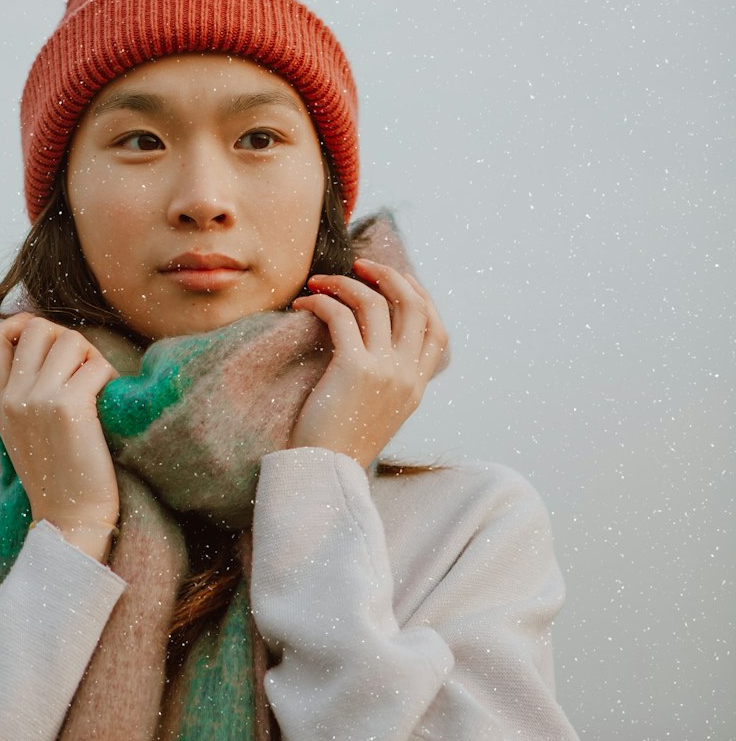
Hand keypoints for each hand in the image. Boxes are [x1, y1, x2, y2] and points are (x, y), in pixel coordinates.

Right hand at [0, 315, 120, 559]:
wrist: (70, 520)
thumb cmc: (60, 476)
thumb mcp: (24, 431)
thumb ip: (25, 392)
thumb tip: (48, 346)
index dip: (19, 326)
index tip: (47, 346)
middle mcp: (12, 397)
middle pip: (36, 327)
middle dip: (66, 338)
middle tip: (82, 371)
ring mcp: (37, 400)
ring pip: (69, 339)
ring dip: (92, 357)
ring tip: (98, 387)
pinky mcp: (68, 408)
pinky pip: (95, 365)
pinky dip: (110, 377)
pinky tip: (110, 402)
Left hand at [286, 260, 448, 465]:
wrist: (325, 474)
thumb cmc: (339, 445)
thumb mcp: (379, 414)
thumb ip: (387, 382)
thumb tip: (372, 346)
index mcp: (417, 387)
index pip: (436, 330)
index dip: (420, 296)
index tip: (395, 280)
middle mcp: (408, 375)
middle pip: (414, 305)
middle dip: (388, 275)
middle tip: (359, 266)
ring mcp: (385, 370)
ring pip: (375, 303)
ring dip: (345, 283)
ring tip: (318, 284)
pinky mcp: (355, 368)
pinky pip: (340, 315)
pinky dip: (320, 302)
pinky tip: (303, 305)